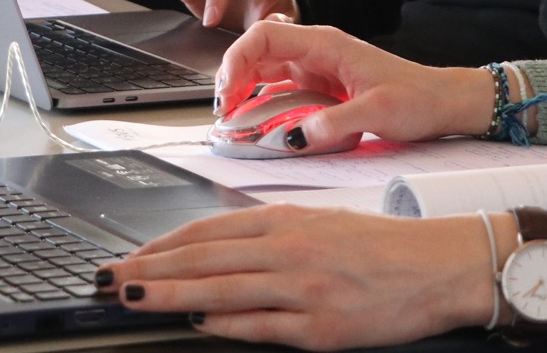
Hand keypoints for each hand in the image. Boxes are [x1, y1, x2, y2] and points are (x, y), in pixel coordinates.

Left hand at [100, 206, 494, 348]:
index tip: (127, 257)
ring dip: (170, 296)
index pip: (206, 231)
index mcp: (287, 219)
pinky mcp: (320, 328)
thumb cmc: (379, 245)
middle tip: (108, 280)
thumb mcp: (318, 223)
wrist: (438, 266)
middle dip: (149, 269)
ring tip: (133, 298)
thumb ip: (266, 238)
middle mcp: (290, 249)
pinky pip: (260, 327)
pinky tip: (196, 324)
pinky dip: (224, 325)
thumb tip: (212, 255)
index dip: (160, 245)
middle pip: (203, 258)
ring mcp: (303, 289)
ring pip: (221, 290)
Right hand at [215, 19, 492, 147]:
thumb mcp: (378, 112)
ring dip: (243, 91)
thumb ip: (335, 124)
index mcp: (325, 44)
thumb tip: (296, 138)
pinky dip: (260, 102)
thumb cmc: (418, 98)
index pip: (264, 37)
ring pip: (264, 70)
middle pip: (257, 52)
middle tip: (224, 115)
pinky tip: (254, 121)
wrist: (443, 102)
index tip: (226, 94)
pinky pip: (279, 89)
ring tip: (232, 121)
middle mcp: (316, 51)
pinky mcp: (320, 86)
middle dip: (232, 79)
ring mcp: (316, 68)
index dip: (236, 60)